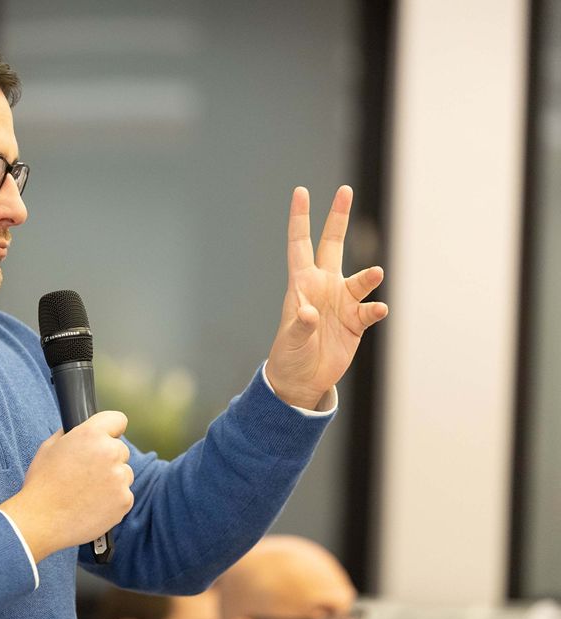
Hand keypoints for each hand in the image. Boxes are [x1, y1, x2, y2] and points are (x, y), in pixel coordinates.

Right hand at [0, 411, 132, 561]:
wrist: (40, 520)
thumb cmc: (42, 484)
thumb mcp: (49, 447)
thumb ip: (71, 434)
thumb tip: (81, 430)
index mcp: (91, 434)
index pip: (118, 419)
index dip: (111, 429)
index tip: (108, 436)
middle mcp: (109, 452)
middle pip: (121, 450)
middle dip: (108, 459)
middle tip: (87, 473)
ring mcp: (119, 478)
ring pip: (124, 474)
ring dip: (112, 480)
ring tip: (87, 492)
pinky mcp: (124, 500)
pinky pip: (124, 495)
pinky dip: (113, 500)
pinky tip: (92, 505)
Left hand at [265, 186, 387, 409]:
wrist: (302, 380)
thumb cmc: (289, 356)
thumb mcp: (291, 341)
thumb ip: (300, 326)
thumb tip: (308, 312)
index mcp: (301, 284)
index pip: (299, 244)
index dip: (300, 219)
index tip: (301, 191)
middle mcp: (323, 286)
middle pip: (332, 245)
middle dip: (338, 218)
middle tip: (345, 190)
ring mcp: (341, 302)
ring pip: (359, 279)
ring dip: (367, 277)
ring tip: (376, 273)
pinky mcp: (355, 321)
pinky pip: (369, 309)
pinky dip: (374, 309)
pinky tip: (377, 310)